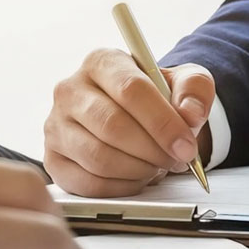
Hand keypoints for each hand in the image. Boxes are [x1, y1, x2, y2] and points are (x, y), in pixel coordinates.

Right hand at [44, 48, 214, 196]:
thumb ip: (194, 90)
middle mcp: (70, 90)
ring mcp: (56, 126)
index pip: (131, 89)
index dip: (162, 122)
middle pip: (113, 126)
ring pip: (99, 157)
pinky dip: (122, 187)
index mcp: (101, 62)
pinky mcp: (54, 159)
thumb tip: (190, 114)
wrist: (137, 115)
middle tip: (176, 160)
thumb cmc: (158, 97)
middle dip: (153, 150)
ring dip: (139, 169)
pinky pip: (88, 183)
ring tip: (158, 165)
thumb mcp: (185, 83)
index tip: (186, 145)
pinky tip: (139, 177)